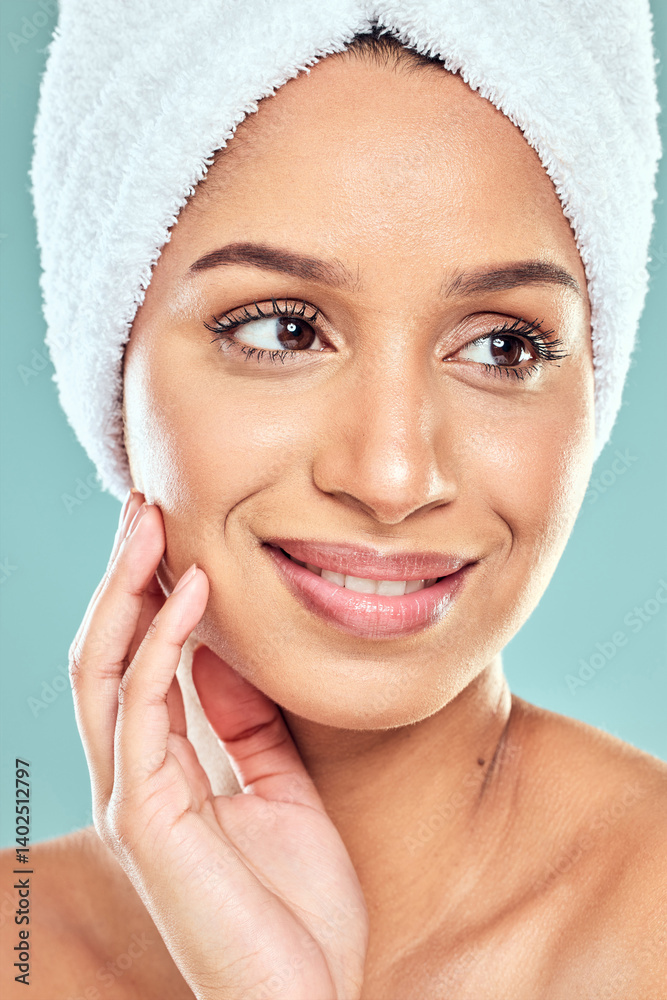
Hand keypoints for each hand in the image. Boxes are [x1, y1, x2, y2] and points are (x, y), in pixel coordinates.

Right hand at [69, 492, 368, 999]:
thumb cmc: (297, 904)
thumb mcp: (281, 785)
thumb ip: (245, 723)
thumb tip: (225, 651)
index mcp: (164, 768)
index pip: (136, 660)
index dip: (147, 592)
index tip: (173, 531)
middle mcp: (135, 774)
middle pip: (106, 651)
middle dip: (121, 575)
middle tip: (146, 505)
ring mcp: (134, 795)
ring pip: (104, 668)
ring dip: (126, 590)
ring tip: (152, 524)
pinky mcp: (146, 817)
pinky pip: (142, 708)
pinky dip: (162, 642)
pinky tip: (191, 593)